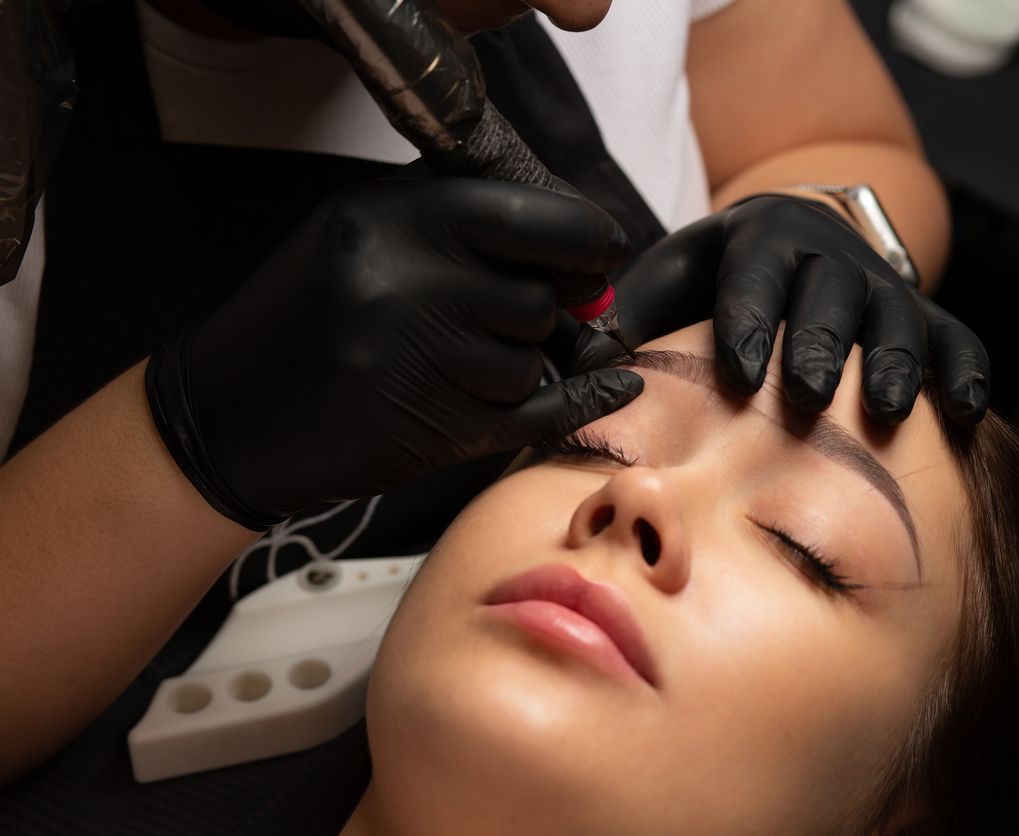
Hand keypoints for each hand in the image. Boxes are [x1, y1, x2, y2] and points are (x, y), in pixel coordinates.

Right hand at [147, 173, 643, 528]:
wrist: (226, 414)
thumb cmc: (300, 314)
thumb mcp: (359, 230)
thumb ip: (457, 222)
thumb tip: (572, 239)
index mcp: (390, 221)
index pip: (527, 217)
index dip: (583, 236)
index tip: (599, 248)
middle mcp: (407, 286)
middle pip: (537, 296)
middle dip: (542, 308)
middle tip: (518, 313)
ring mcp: (419, 364)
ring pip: (532, 358)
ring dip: (522, 361)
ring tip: (465, 360)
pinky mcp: (431, 430)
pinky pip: (538, 414)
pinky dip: (582, 404)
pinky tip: (612, 387)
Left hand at [566, 194, 988, 423]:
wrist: (789, 240)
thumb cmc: (714, 279)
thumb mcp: (666, 284)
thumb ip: (627, 322)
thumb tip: (582, 364)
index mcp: (760, 238)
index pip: (755, 273)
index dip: (747, 318)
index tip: (738, 371)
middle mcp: (829, 253)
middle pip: (830, 292)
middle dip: (819, 345)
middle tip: (806, 397)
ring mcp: (880, 282)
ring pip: (898, 313)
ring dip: (895, 362)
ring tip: (886, 414)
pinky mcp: (922, 312)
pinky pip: (955, 335)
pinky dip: (964, 370)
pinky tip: (965, 414)